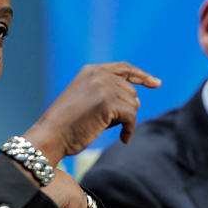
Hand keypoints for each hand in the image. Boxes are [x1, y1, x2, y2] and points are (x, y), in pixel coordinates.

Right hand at [22, 62, 159, 164]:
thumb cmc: (67, 123)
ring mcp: (104, 87)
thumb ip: (109, 93)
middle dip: (126, 109)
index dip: (142, 75)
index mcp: (91, 70)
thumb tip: (136, 100)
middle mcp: (99, 75)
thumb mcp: (87, 99)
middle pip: (132, 91)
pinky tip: (123, 139)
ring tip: (107, 128)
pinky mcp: (108, 103)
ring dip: (126, 120)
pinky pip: (131, 117)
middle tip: (107, 123)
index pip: (124, 68)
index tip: (156, 83)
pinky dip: (130, 130)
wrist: (51, 135)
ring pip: (133, 104)